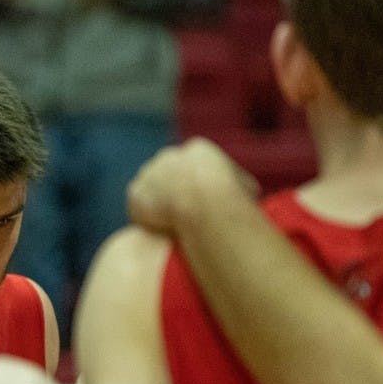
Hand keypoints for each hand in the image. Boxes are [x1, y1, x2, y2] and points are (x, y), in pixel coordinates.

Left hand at [126, 137, 256, 235]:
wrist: (200, 198)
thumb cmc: (229, 196)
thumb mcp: (246, 189)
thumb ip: (238, 189)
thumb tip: (244, 198)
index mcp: (198, 150)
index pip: (196, 167)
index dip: (196, 186)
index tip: (200, 203)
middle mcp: (168, 157)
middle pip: (170, 175)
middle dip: (174, 193)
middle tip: (183, 216)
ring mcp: (149, 174)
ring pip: (152, 191)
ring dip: (158, 207)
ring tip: (171, 228)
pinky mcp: (136, 193)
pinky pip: (140, 208)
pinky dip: (148, 219)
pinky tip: (159, 233)